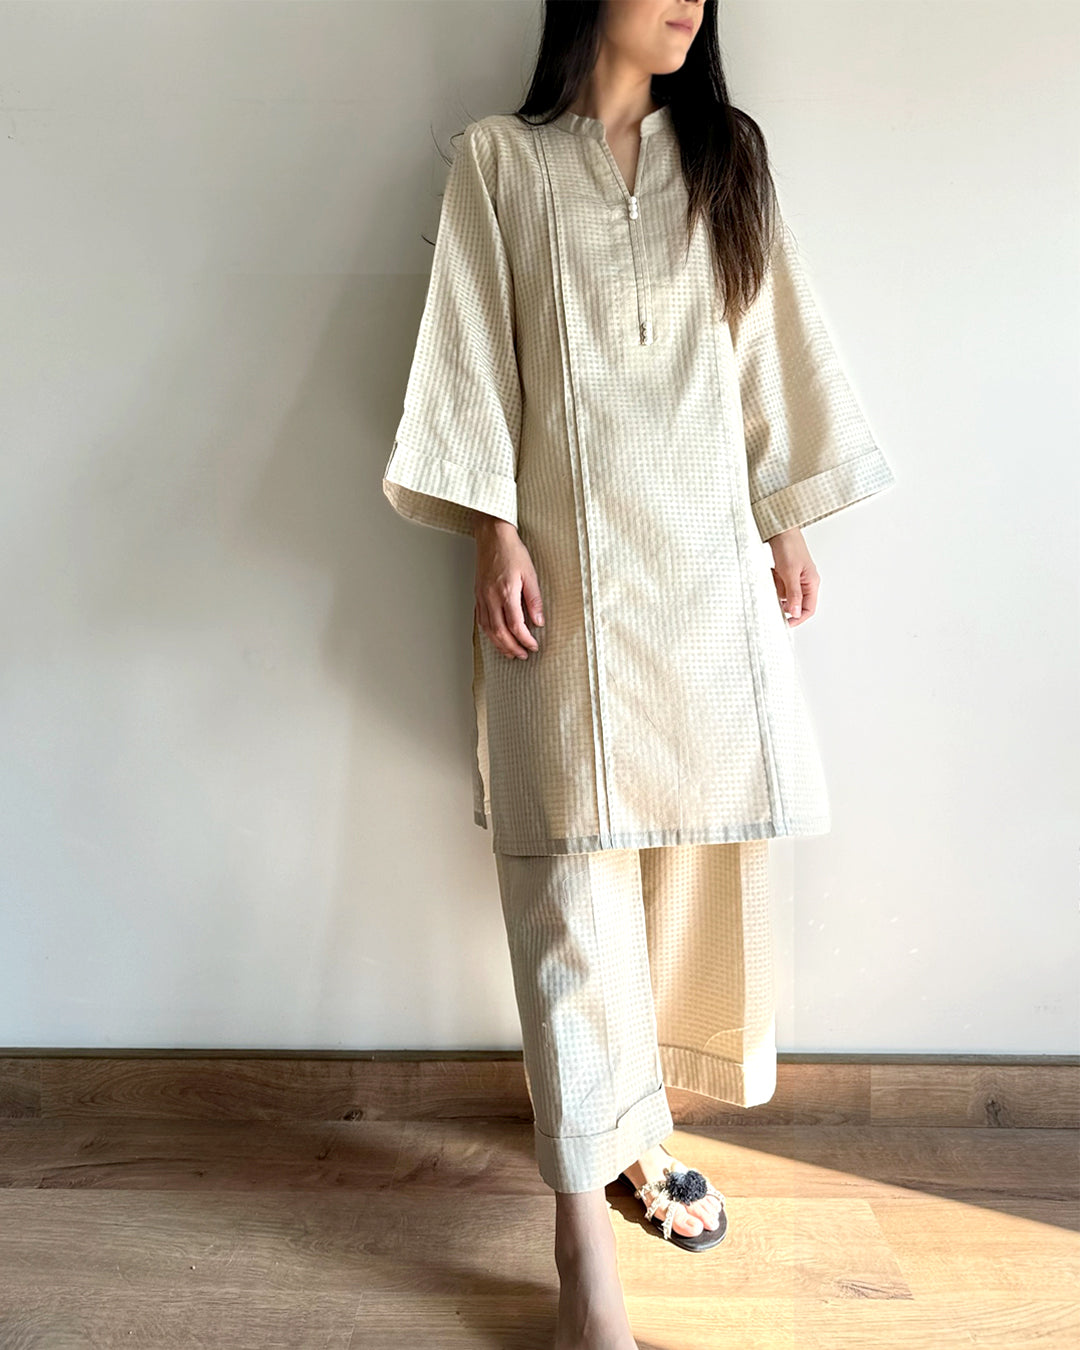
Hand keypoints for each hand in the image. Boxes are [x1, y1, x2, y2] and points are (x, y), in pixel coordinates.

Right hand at [473, 512, 544, 658]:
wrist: (492, 536)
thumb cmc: (512, 551)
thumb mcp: (530, 574)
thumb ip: (534, 599)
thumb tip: (538, 621)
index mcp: (506, 592)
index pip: (516, 625)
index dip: (525, 639)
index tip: (533, 645)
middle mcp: (491, 597)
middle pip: (500, 632)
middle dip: (512, 647)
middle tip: (523, 655)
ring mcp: (482, 597)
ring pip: (488, 629)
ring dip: (499, 644)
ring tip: (510, 652)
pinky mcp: (478, 594)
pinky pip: (481, 620)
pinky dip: (489, 633)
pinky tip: (495, 637)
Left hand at [767, 526, 818, 626]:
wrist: (780, 530)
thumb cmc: (789, 546)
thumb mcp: (790, 573)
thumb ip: (793, 594)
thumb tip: (796, 613)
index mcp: (811, 583)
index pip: (808, 609)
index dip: (797, 618)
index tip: (785, 623)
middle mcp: (805, 582)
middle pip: (794, 602)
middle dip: (783, 599)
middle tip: (775, 592)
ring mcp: (795, 578)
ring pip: (784, 594)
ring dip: (776, 588)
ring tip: (774, 575)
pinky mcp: (785, 573)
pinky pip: (778, 585)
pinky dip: (773, 581)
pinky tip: (772, 571)